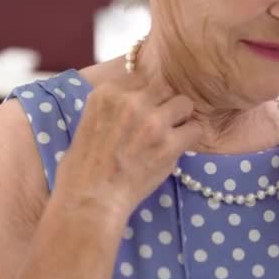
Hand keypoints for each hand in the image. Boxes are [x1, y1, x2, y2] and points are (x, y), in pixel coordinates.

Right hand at [55, 72, 202, 216]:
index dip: (146, 96)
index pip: (141, 77)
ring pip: (184, 104)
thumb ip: (113, 106)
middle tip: (160, 124)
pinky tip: (178, 148)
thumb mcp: (88, 122)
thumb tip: (137, 99)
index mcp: (106, 93)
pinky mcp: (168, 144)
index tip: (144, 111)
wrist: (90, 200)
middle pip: (164, 87)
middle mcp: (130, 101)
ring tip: (171, 135)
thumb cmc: (84, 168)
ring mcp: (151, 121)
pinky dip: (190, 138)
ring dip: (180, 118)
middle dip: (164, 104)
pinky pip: (195, 129)